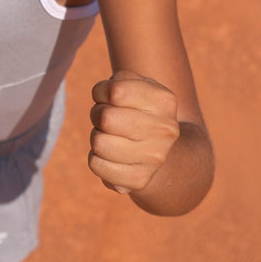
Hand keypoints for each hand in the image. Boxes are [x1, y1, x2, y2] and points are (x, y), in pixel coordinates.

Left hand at [88, 70, 180, 194]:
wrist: (161, 149)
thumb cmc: (139, 109)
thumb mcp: (137, 85)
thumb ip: (119, 81)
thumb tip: (103, 95)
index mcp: (164, 101)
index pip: (116, 91)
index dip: (101, 91)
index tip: (106, 96)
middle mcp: (164, 130)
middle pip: (105, 118)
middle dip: (97, 113)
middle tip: (105, 117)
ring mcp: (154, 158)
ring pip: (99, 143)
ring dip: (97, 136)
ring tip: (110, 136)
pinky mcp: (139, 180)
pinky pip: (97, 165)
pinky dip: (96, 158)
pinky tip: (110, 155)